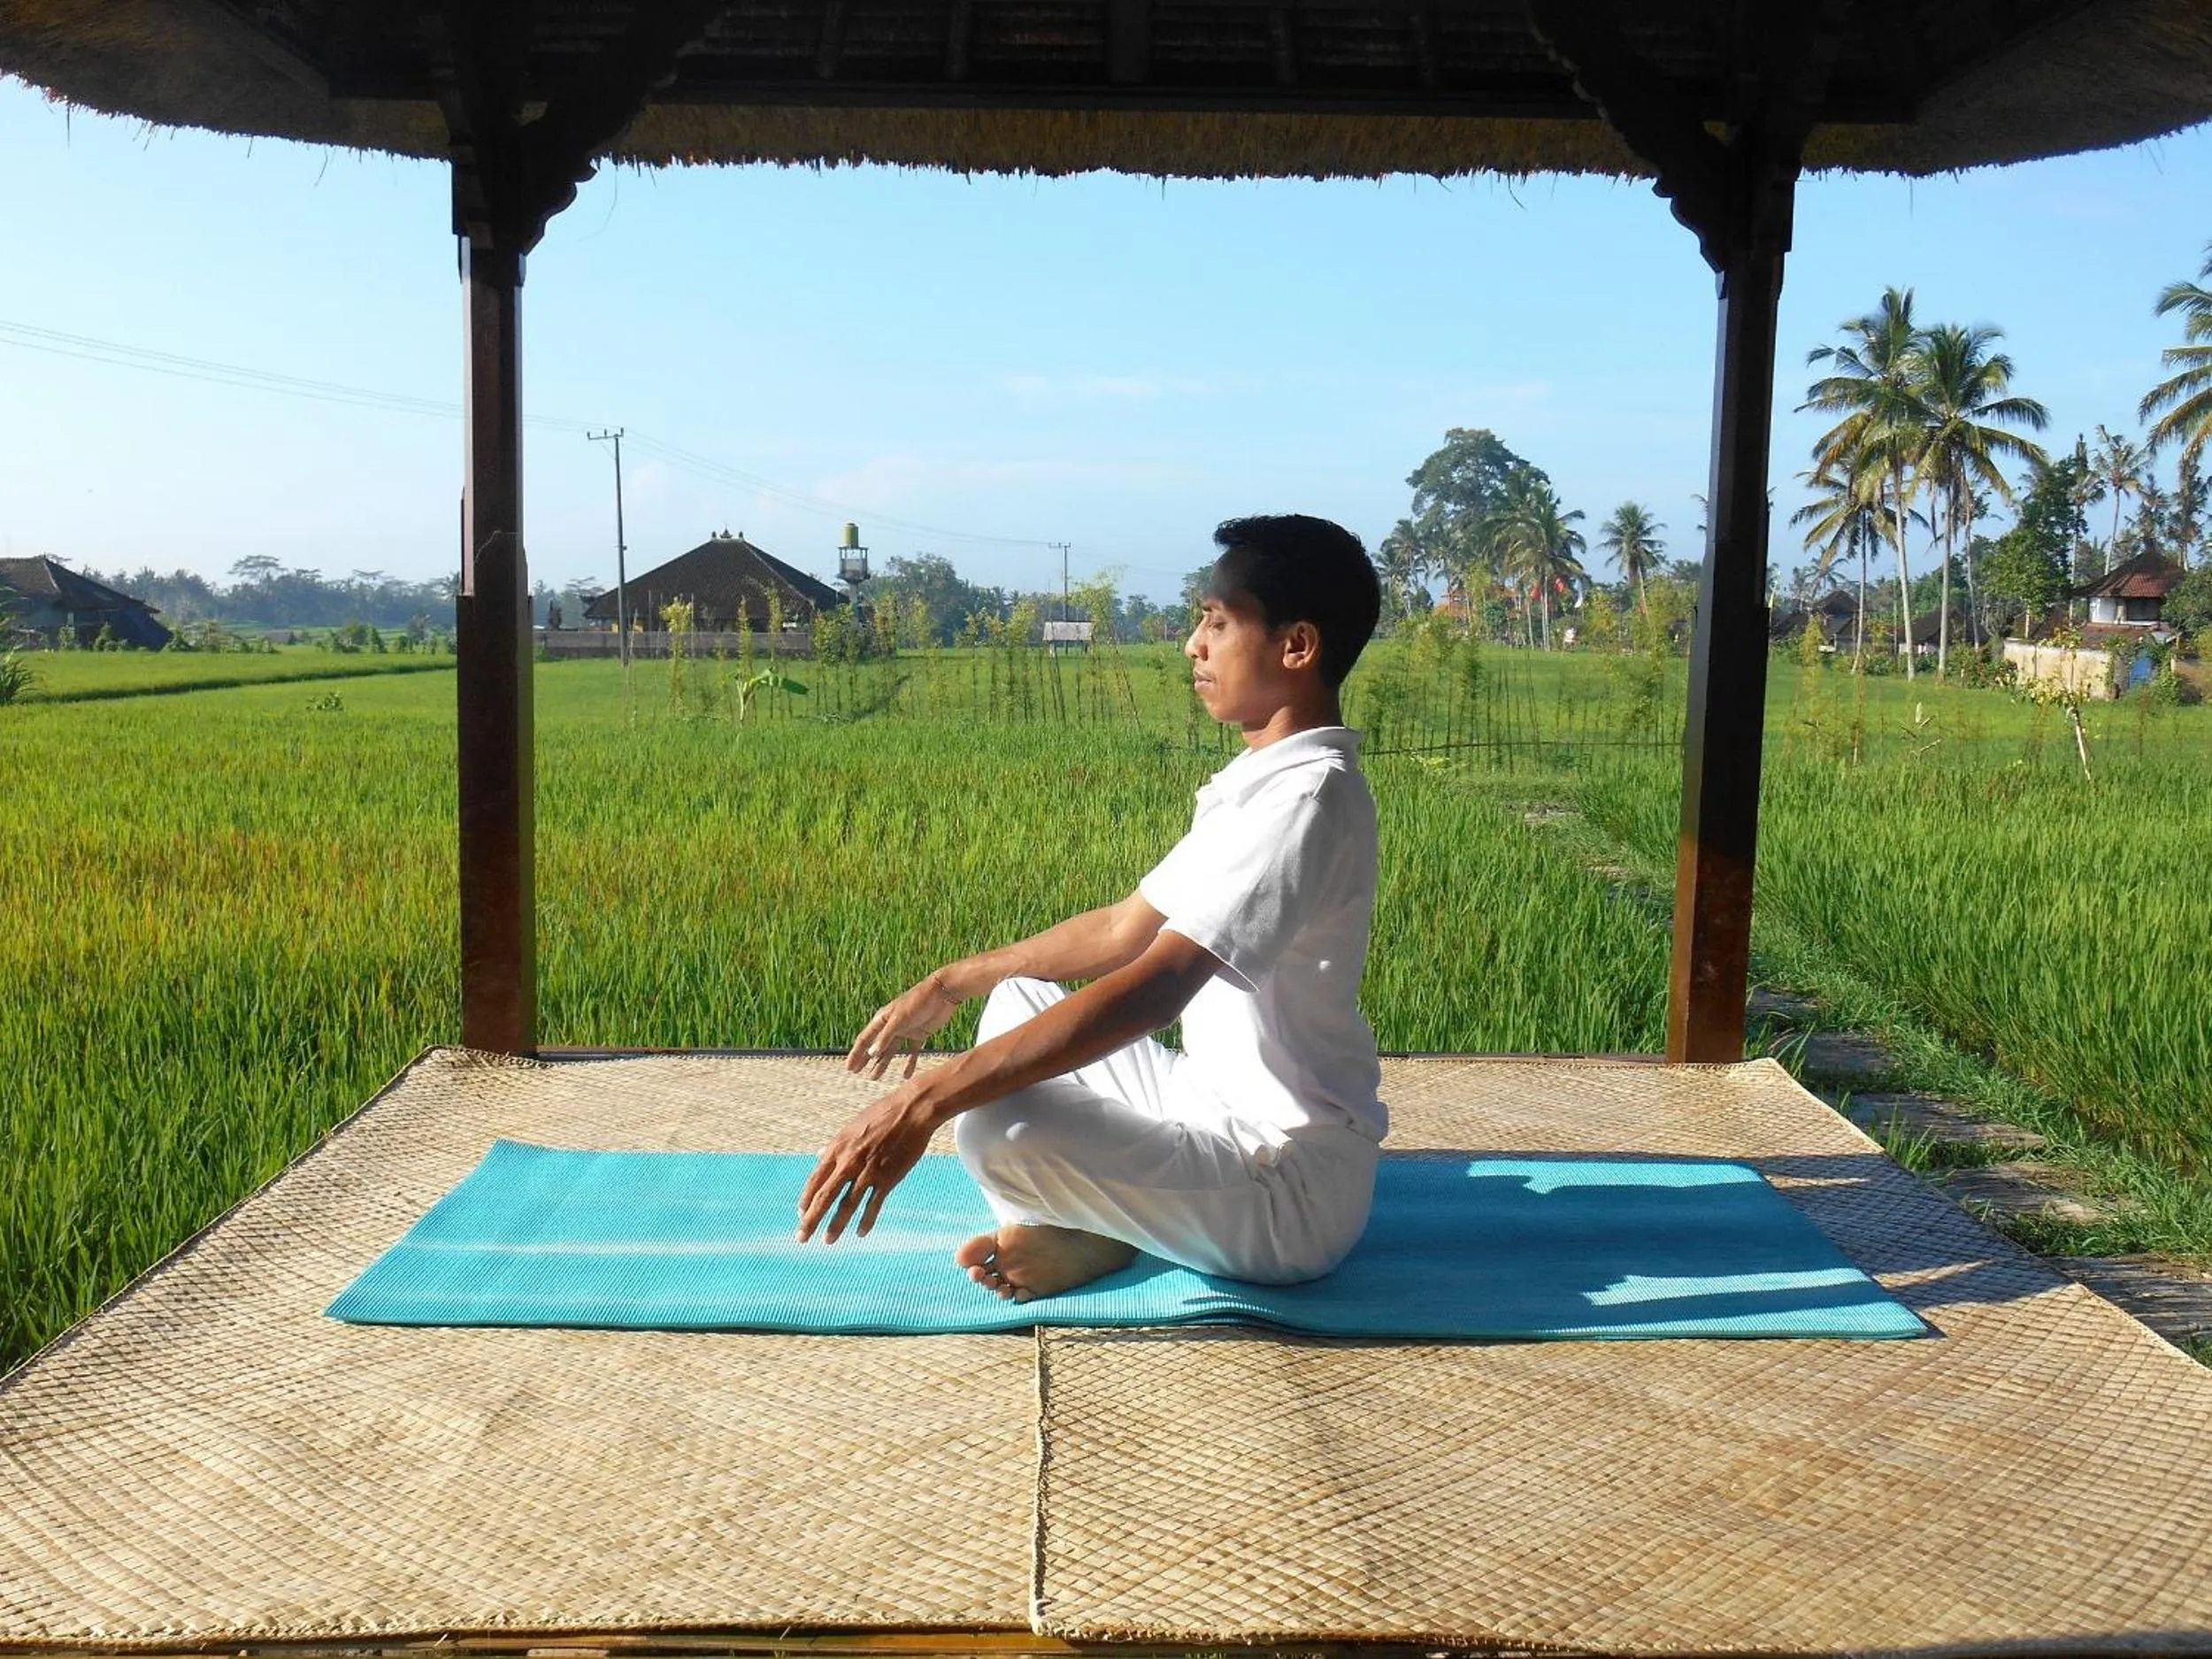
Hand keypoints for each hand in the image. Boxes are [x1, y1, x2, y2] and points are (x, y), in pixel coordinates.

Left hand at [797, 1079, 937, 1243]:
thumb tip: (819, 1156)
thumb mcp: (852, 1126)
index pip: (815, 1180)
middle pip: (825, 1197)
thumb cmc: (882, 1115)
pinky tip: (860, 1233)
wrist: (912, 1111)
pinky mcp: (888, 1178)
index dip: (806, 1199)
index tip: (800, 1214)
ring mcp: (868, 1171)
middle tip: (801, 1238)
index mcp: (838, 1148)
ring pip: (847, 1205)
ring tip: (828, 1241)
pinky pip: (873, 1204)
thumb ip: (835, 1146)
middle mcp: (849, 1161)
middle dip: (811, 1220)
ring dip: (836, 1225)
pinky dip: (866, 1220)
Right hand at [846, 972, 962, 1079]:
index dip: (856, 1054)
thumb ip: (886, 1036)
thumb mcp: (900, 1019)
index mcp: (883, 1019)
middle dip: (865, 1060)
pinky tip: (906, 1075)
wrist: (942, 993)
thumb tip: (871, 1053)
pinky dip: (909, 1063)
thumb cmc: (918, 1001)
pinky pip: (912, 1052)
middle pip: (876, 1046)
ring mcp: (906, 1030)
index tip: (849, 1068)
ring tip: (874, 1077)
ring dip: (883, 1063)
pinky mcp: (920, 1034)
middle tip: (856, 1073)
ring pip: (891, 1051)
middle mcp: (892, 1026)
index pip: (865, 1039)